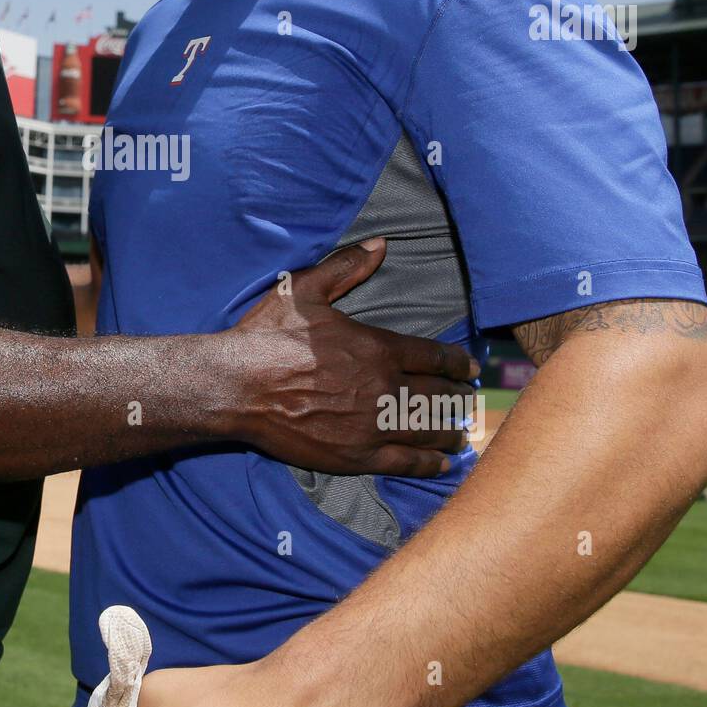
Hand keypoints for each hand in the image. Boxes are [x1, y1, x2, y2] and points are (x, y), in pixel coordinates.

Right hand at [220, 240, 479, 476]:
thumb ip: (346, 267)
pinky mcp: (355, 456)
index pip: (434, 357)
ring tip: (461, 429)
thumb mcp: (304, 290)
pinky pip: (405, 462)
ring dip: (450, 428)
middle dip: (458, 397)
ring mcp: (372, 426)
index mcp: (377, 348)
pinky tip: (442, 461)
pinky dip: (429, 462)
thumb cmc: (268, 336)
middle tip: (468, 399)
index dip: (458, 363)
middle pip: (438, 395)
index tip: (470, 368)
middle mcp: (384, 389)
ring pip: (428, 429)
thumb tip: (380, 244)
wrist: (235, 387)